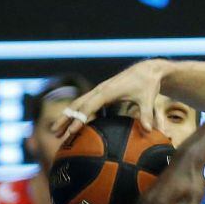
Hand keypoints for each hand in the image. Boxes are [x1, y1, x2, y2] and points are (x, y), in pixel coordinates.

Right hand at [54, 59, 168, 138]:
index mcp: (107, 91)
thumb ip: (146, 115)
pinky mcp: (101, 93)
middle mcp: (99, 90)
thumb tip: (149, 131)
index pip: (89, 107)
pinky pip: (85, 104)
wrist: (147, 70)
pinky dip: (77, 114)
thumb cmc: (147, 84)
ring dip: (67, 117)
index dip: (80, 119)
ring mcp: (99, 91)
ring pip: (78, 104)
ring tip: (57, 132)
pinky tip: (73, 126)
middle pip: (77, 105)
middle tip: (54, 133)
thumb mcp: (147, 99)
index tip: (72, 132)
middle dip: (65, 119)